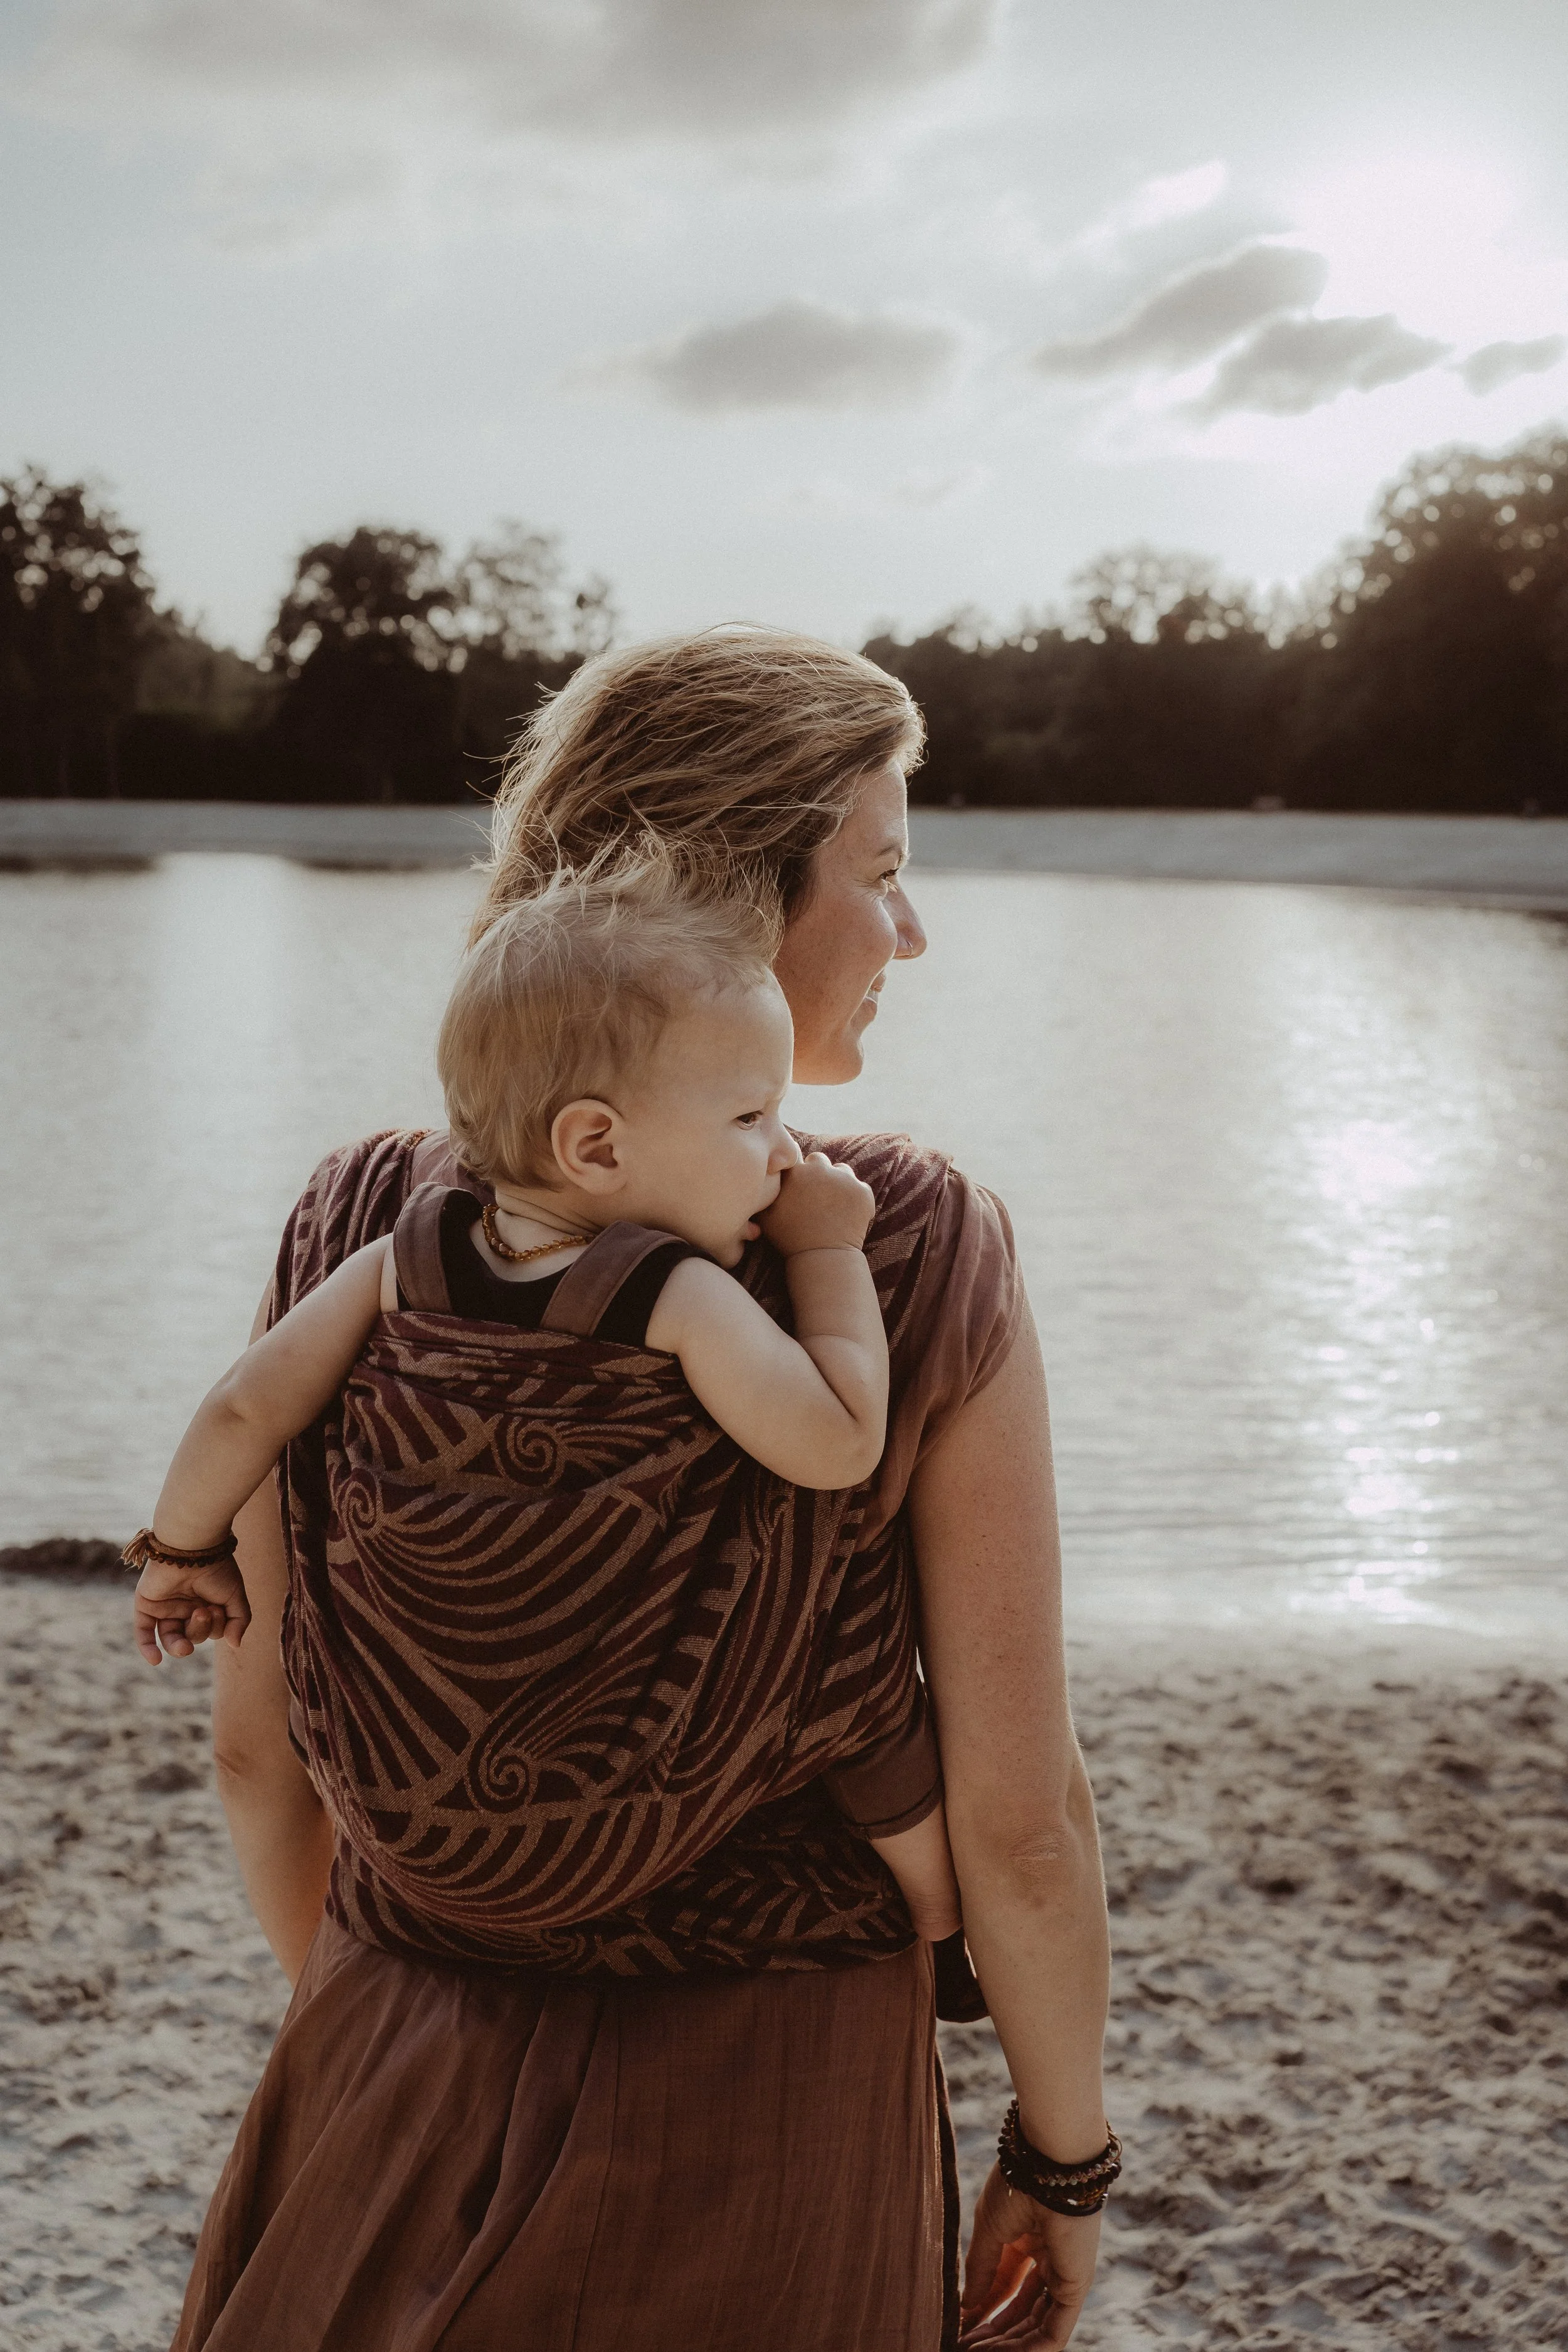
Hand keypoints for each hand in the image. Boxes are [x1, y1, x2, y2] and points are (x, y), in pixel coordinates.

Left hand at [133, 1557, 250, 1665]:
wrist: (193, 1548)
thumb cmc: (217, 1568)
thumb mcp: (235, 1596)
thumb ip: (239, 1620)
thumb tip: (235, 1644)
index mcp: (206, 1605)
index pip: (210, 1631)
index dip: (215, 1627)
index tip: (217, 1609)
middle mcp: (185, 1607)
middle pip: (192, 1636)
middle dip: (199, 1630)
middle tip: (202, 1611)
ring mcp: (165, 1607)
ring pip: (170, 1637)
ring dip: (178, 1646)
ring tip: (185, 1648)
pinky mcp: (146, 1604)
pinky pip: (144, 1631)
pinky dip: (148, 1647)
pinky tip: (155, 1661)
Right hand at [757, 1153, 874, 1257]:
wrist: (822, 1257)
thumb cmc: (790, 1239)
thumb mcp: (765, 1216)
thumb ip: (765, 1192)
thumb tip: (764, 1179)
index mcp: (795, 1172)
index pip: (795, 1157)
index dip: (797, 1171)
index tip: (799, 1183)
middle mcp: (820, 1169)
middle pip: (819, 1160)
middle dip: (817, 1172)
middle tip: (817, 1194)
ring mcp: (844, 1179)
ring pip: (842, 1170)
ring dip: (838, 1182)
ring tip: (834, 1204)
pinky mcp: (862, 1192)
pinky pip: (861, 1187)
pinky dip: (856, 1197)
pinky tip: (849, 1213)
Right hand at [959, 2169, 1100, 2347]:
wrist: (1049, 2166)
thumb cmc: (1018, 2185)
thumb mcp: (989, 2230)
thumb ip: (980, 2269)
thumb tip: (967, 2305)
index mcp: (1029, 2240)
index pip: (1005, 2286)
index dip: (981, 2308)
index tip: (957, 2326)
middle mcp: (1049, 2260)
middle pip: (1019, 2309)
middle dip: (991, 2331)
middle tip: (962, 2346)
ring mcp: (1063, 2276)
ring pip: (1034, 2326)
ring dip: (1005, 2345)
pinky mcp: (1075, 2289)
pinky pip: (1053, 2332)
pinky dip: (1028, 2349)